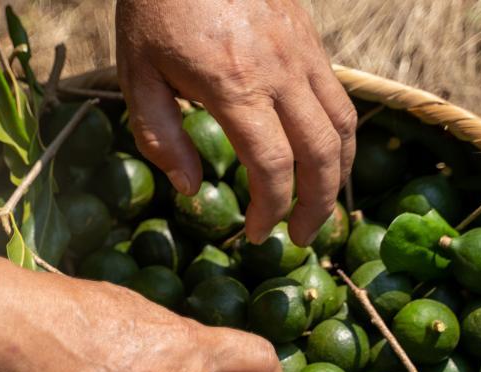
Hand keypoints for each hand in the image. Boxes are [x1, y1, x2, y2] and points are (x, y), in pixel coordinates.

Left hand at [115, 0, 355, 245]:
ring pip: (344, 126)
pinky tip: (320, 157)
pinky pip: (338, 96)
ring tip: (320, 207)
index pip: (273, 167)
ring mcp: (303, 52)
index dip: (270, 211)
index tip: (254, 235)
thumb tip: (191, 188)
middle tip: (301, 239)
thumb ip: (161, 137)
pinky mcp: (310, 38)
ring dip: (339, 175)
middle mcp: (281, 71)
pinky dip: (339, 137)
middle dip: (317, 207)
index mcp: (235, 86)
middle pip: (323, 154)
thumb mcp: (136, 76)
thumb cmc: (153, 10)